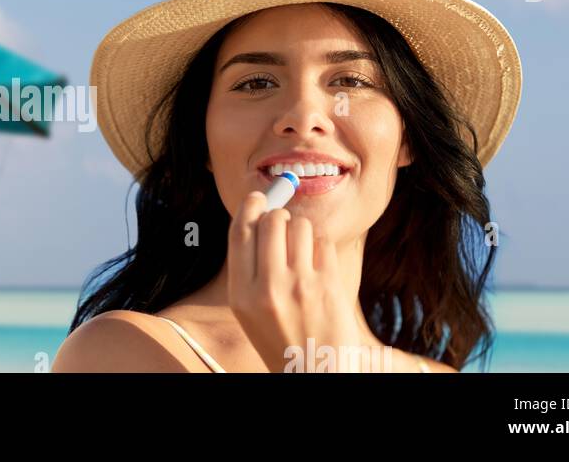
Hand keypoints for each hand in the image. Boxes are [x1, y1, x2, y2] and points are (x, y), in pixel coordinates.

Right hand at [226, 190, 368, 372]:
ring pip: (299, 226)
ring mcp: (300, 286)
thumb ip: (249, 267)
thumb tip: (259, 214)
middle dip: (278, 216)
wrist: (314, 371)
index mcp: (240, 294)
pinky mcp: (328, 285)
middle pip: (271, 221)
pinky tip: (318, 266)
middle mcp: (267, 288)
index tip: (257, 198)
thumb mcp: (249, 309)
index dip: (249, 207)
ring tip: (302, 252)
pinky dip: (320, 247)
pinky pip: (323, 243)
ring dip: (301, 231)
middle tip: (283, 227)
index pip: (239, 233)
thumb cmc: (281, 336)